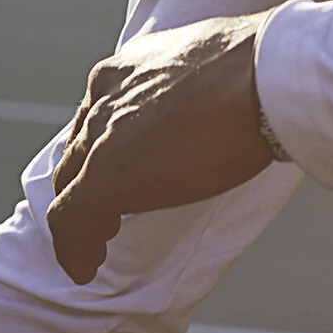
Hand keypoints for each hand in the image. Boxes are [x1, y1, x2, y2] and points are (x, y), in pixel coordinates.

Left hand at [45, 12, 276, 284]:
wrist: (262, 79)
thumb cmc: (257, 68)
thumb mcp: (213, 63)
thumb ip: (197, 82)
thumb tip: (227, 91)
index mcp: (126, 68)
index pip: (98, 114)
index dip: (104, 148)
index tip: (123, 169)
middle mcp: (104, 98)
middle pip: (79, 151)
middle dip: (86, 183)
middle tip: (107, 215)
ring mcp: (100, 139)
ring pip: (70, 186)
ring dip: (83, 219)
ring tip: (97, 245)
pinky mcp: (104, 179)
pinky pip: (70, 221)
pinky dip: (74, 250)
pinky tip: (87, 269)